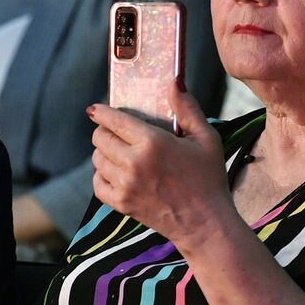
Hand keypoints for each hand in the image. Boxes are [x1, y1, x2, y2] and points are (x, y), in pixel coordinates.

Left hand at [89, 86, 230, 248]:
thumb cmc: (209, 178)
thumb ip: (187, 108)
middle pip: (100, 138)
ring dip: (104, 153)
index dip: (100, 112)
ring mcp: (125, 185)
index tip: (95, 110)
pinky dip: (102, 176)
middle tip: (116, 132)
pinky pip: (97, 183)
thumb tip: (174, 81)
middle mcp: (133, 163)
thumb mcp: (206, 138)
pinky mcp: (121, 204)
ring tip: (120, 152)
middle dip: (105, 131)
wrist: (205, 223)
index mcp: (153, 143)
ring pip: (97, 159)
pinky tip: (116, 173)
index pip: (113, 120)